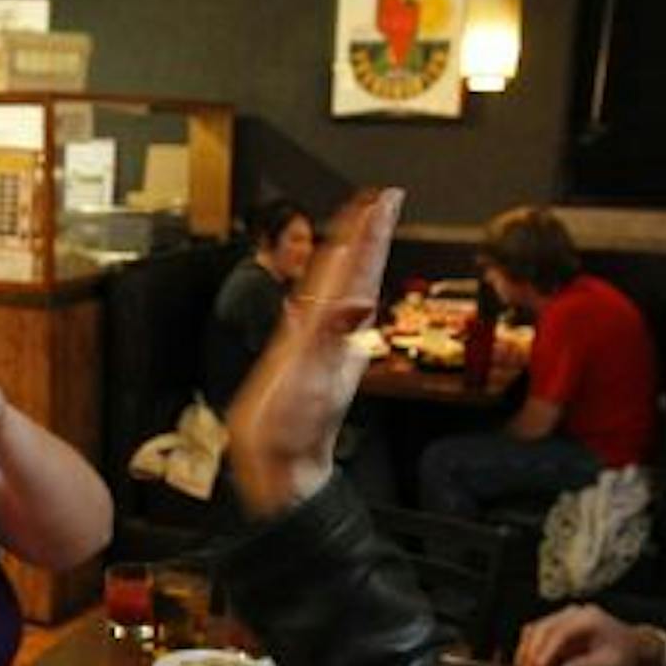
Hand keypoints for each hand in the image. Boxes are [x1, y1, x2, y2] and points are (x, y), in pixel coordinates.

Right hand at [227, 190, 401, 517]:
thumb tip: (358, 302)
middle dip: (366, 234)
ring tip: (356, 228)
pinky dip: (314, 293)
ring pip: (334, 288)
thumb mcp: (315, 379)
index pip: (359, 270)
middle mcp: (332, 331)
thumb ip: (332, 337)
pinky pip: (309, 313)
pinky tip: (313, 289)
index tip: (384, 200)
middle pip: (353, 271)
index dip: (371, 234)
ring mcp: (317, 343)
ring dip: (346, 257)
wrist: (281, 466)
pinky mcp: (297, 356)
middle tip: (381, 199)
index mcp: (337, 330)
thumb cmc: (298, 428)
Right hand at [514, 604, 647, 665]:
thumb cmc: (626, 655)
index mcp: (588, 618)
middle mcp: (572, 614)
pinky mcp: (558, 630)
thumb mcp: (611, 664)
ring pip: (534, 631)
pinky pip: (537, 637)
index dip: (545, 651)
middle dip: (530, 652)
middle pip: (541, 628)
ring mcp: (563, 620)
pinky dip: (530, 652)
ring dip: (526, 652)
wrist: (634, 648)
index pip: (559, 632)